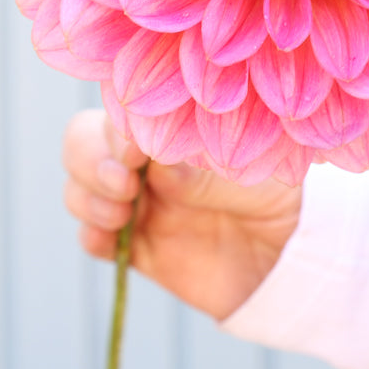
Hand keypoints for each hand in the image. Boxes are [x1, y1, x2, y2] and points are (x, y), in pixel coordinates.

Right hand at [62, 109, 302, 320]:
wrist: (289, 255)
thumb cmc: (274, 193)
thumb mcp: (245, 173)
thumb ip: (199, 169)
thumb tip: (155, 160)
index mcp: (168, 129)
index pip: (118, 113)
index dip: (116, 130)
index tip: (136, 149)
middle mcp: (144, 161)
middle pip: (82, 143)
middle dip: (89, 160)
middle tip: (125, 184)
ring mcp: (136, 203)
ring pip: (79, 188)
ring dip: (87, 197)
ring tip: (123, 212)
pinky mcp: (135, 246)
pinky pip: (91, 237)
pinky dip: (91, 234)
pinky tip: (114, 238)